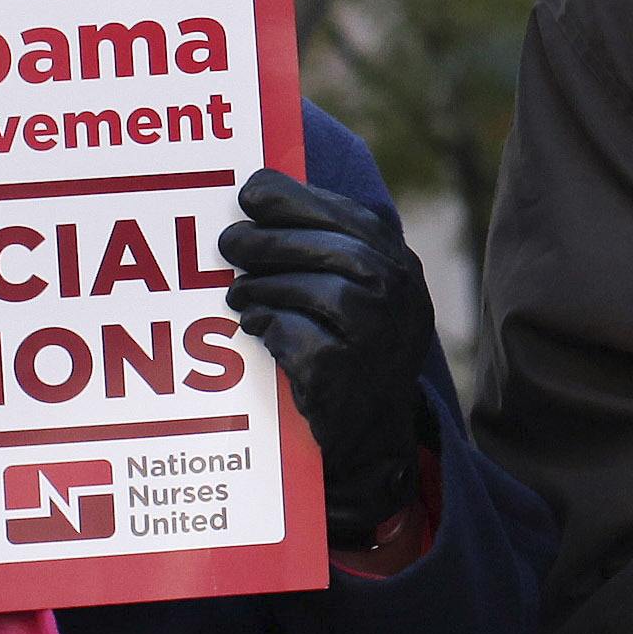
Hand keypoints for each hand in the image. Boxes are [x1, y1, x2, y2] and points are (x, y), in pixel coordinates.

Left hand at [218, 169, 440, 541]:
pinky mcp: (343, 373)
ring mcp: (377, 336)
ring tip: (237, 295)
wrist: (371, 439)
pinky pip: (294, 335)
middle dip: (271, 241)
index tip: (252, 194)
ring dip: (263, 287)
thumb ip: (332, 251)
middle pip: (331, 250)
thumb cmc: (353, 353)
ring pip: (312, 291)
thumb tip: (260, 200)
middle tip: (229, 243)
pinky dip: (267, 327)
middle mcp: (401, 298)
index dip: (299, 200)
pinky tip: (254, 328)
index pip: (354, 218)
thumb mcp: (364, 296)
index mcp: (403, 268)